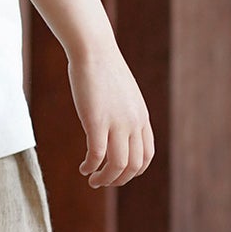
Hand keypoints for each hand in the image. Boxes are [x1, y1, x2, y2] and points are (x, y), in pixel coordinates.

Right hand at [66, 39, 153, 187]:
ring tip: (92, 180)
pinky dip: (91, 167)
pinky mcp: (96, 120)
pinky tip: (83, 168)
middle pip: (135, 165)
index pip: (146, 155)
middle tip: (102, 181)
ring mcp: (117, 122)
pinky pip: (97, 154)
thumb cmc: (103, 68)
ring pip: (118, 165)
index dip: (133, 171)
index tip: (117, 173)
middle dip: (119, 180)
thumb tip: (117, 123)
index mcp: (141, 117)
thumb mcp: (123, 93)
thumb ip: (124, 111)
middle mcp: (134, 122)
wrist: (94, 50)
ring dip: (105, 179)